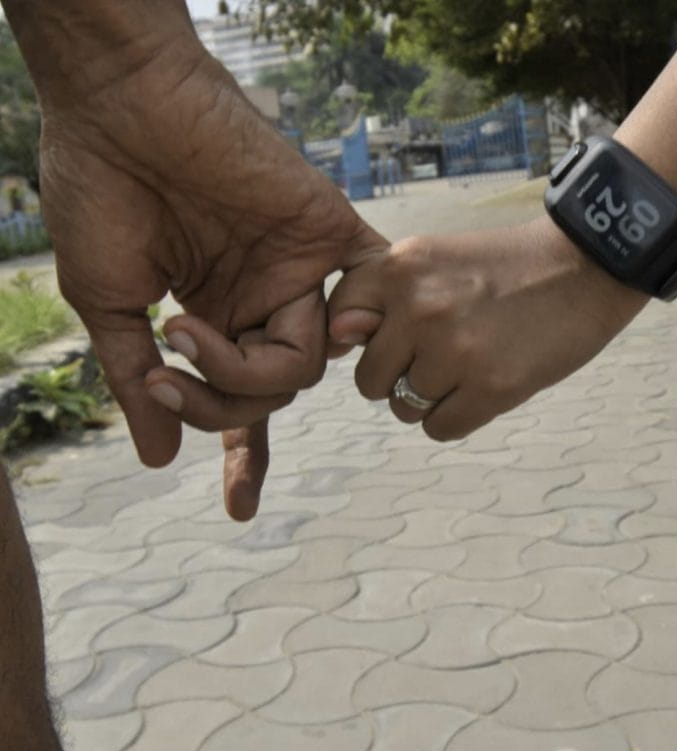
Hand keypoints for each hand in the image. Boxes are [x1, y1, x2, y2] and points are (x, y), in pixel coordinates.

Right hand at [36, 37, 384, 500]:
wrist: (119, 106)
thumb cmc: (99, 194)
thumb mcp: (110, 303)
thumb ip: (140, 378)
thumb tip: (161, 457)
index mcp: (216, 317)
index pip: (242, 400)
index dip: (242, 458)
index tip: (241, 511)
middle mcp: (261, 301)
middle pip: (272, 393)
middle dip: (219, 405)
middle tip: (165, 376)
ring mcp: (295, 272)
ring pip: (306, 365)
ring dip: (245, 372)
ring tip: (185, 328)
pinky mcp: (326, 233)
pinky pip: (370, 291)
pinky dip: (363, 319)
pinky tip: (337, 331)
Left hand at [328, 217, 647, 440]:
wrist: (582, 267)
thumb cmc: (499, 266)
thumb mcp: (431, 257)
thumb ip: (379, 296)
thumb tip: (337, 338)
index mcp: (400, 268)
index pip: (339, 320)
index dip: (362, 336)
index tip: (390, 334)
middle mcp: (420, 308)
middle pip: (369, 380)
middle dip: (395, 376)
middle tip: (435, 356)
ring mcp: (455, 351)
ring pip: (403, 408)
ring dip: (428, 398)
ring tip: (464, 367)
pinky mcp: (491, 389)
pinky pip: (438, 429)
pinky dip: (454, 417)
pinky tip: (478, 388)